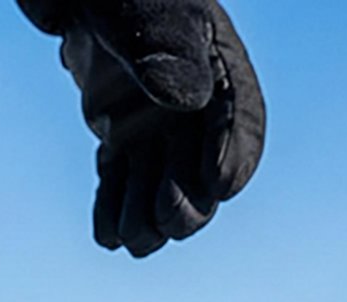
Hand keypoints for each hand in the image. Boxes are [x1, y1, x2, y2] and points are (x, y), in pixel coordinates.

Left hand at [20, 0, 265, 256]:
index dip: (235, 157)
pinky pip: (122, 192)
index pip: (240, 117)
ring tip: (127, 232)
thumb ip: (164, 49)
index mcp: (214, 64)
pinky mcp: (120, 147)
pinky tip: (106, 233)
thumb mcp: (139, 9)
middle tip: (166, 216)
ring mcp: (154, 131)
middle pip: (204, 175)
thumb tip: (189, 101)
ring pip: (162, 194)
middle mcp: (191, 107)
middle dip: (189, 206)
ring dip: (149, 223)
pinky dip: (114, 218)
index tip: (219, 185)